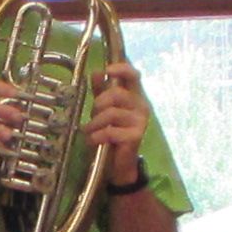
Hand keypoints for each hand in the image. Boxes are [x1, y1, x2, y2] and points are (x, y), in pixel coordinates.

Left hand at [82, 60, 148, 180]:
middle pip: (116, 94)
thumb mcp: (104, 108)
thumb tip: (96, 72)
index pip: (133, 75)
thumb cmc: (112, 132)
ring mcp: (141, 121)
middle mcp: (141, 105)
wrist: (119, 163)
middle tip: (93, 116)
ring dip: (94, 123)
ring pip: (111, 113)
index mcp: (135, 96)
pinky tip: (94, 141)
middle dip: (98, 105)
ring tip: (90, 131)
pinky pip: (110, 131)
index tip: (107, 70)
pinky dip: (96, 136)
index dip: (121, 69)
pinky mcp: (136, 136)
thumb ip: (100, 91)